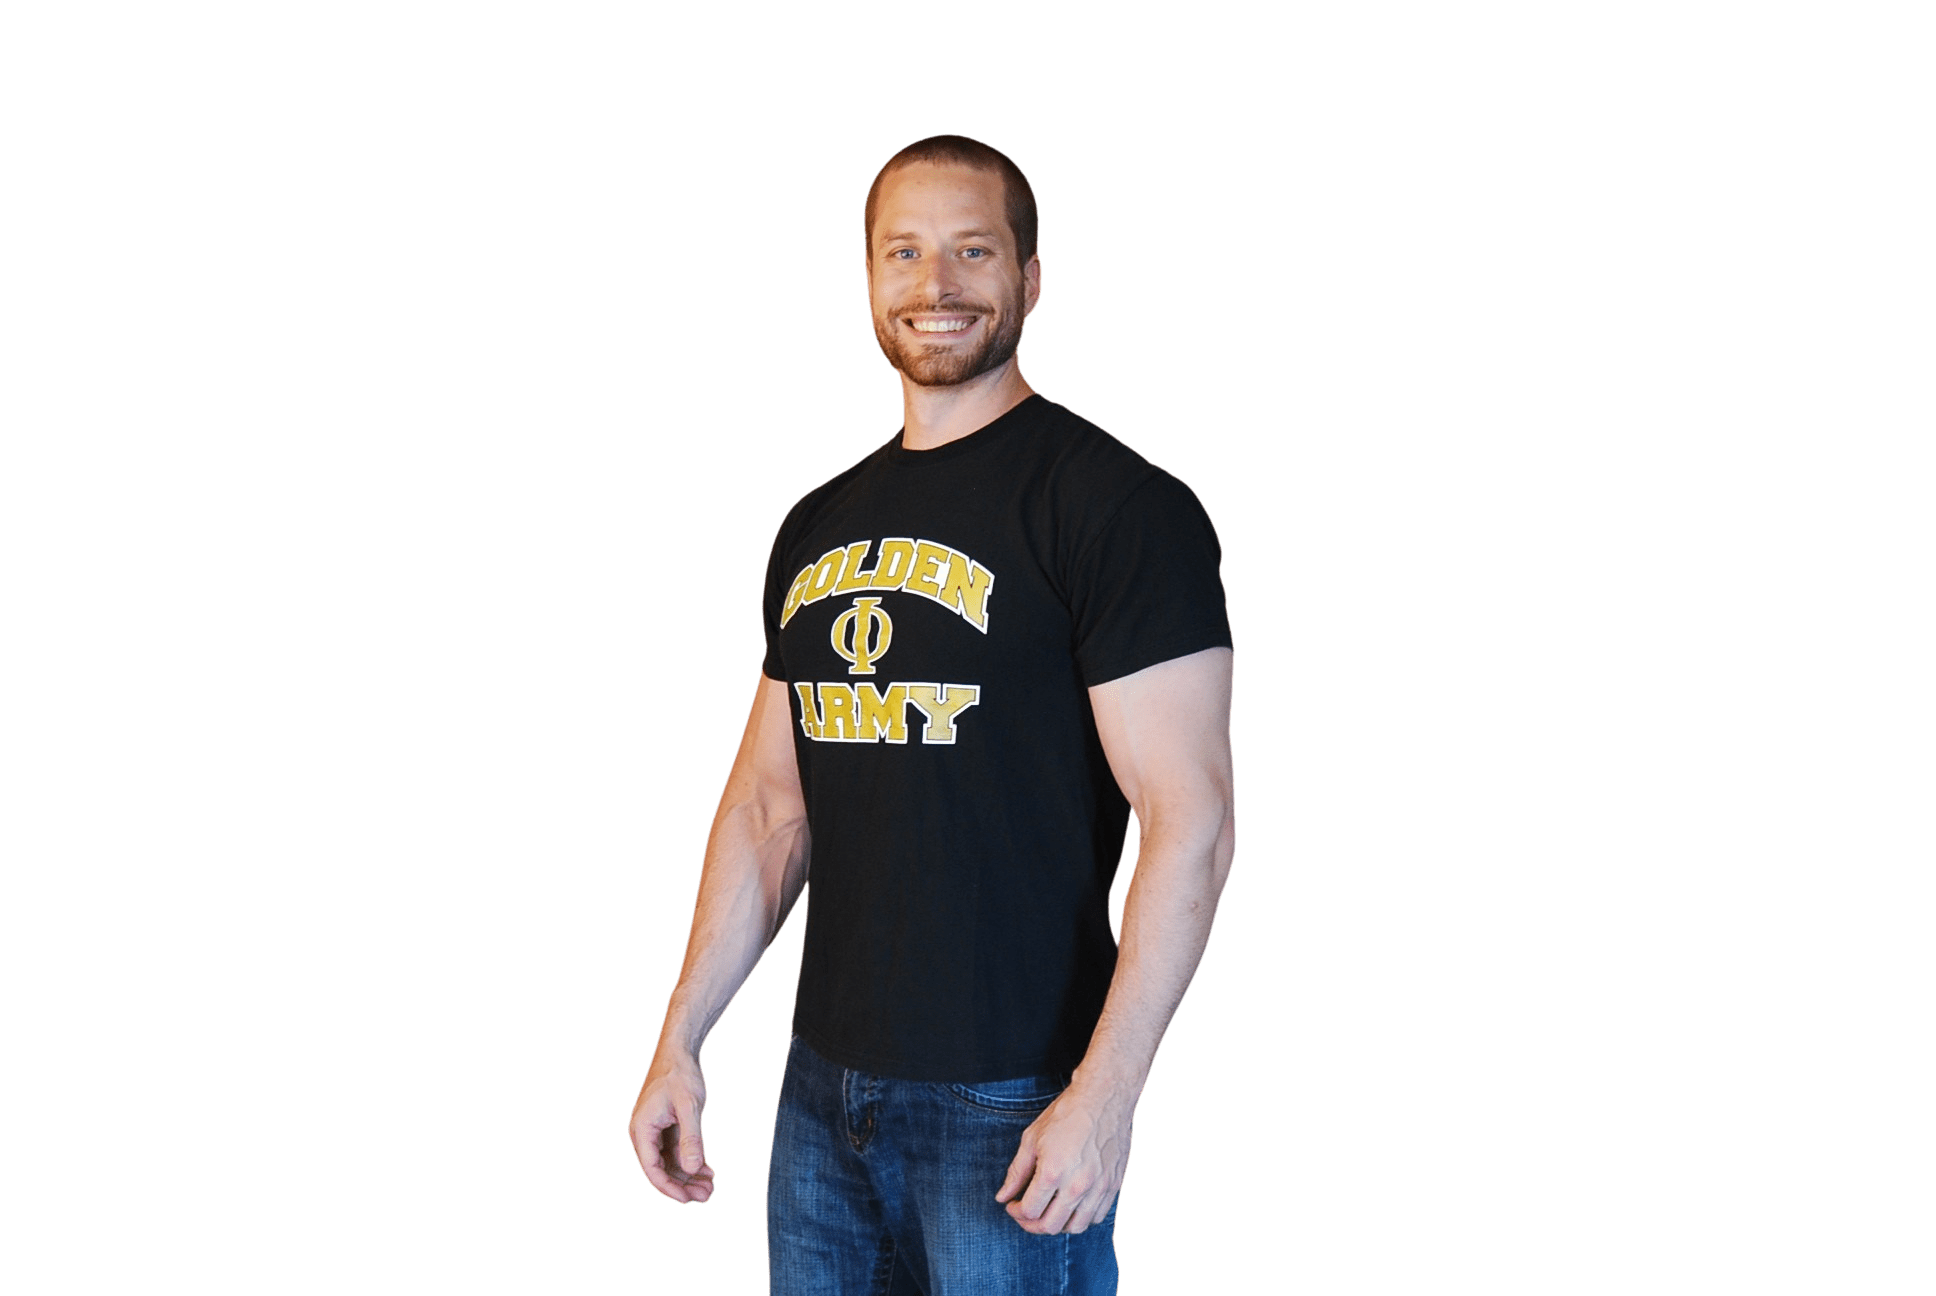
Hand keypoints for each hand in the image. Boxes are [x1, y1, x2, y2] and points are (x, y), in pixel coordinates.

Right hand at [629, 1051, 714, 1203]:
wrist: (679, 1050)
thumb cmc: (680, 1074)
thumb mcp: (689, 1106)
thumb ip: (691, 1138)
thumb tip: (693, 1168)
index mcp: (642, 1129)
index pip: (652, 1168)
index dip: (668, 1187)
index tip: (687, 1200)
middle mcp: (645, 1133)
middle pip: (662, 1169)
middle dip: (683, 1185)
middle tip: (707, 1196)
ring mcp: (656, 1131)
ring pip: (671, 1163)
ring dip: (689, 1176)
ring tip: (710, 1187)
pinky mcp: (667, 1127)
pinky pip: (678, 1151)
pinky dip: (692, 1161)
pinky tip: (708, 1171)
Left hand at [994, 1080, 1133, 1234]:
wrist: (1103, 1098)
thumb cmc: (1067, 1114)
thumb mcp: (1032, 1139)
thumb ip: (1017, 1172)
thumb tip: (1003, 1197)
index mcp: (1053, 1172)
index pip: (1030, 1211)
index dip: (1016, 1212)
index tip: (1013, 1205)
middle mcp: (1077, 1185)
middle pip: (1051, 1225)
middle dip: (1031, 1224)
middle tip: (1025, 1214)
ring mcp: (1099, 1187)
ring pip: (1076, 1227)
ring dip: (1057, 1224)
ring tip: (1049, 1211)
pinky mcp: (1114, 1185)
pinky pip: (1097, 1217)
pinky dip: (1082, 1217)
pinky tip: (1072, 1205)